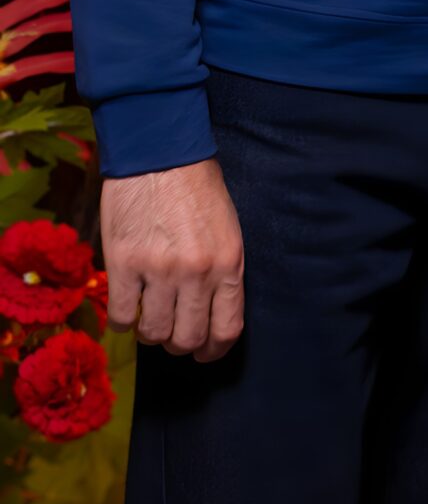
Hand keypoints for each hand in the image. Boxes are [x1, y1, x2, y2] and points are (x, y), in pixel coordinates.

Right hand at [100, 159, 245, 361]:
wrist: (160, 150)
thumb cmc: (196, 186)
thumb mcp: (227, 228)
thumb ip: (222, 271)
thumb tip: (210, 313)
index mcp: (229, 263)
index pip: (226, 329)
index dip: (213, 350)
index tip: (204, 352)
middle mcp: (197, 272)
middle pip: (188, 338)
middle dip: (179, 344)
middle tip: (171, 334)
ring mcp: (159, 270)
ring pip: (154, 333)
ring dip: (150, 333)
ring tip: (147, 318)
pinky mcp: (124, 263)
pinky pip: (122, 316)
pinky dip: (123, 321)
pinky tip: (127, 307)